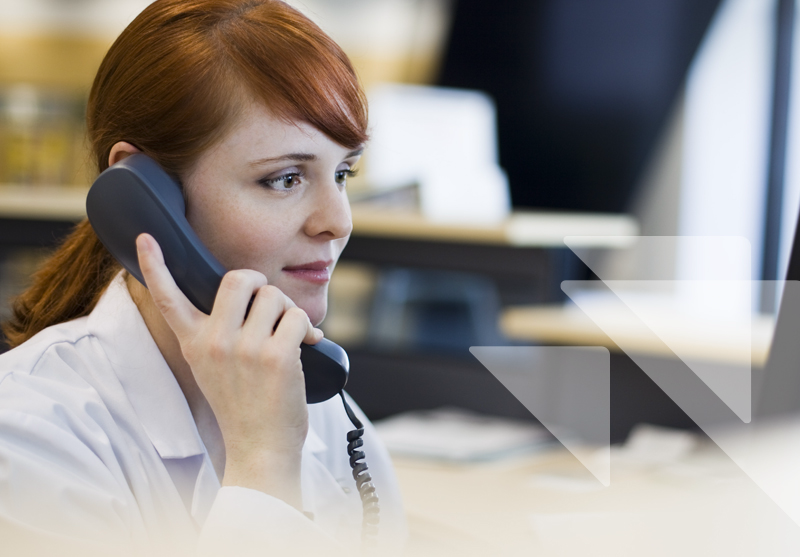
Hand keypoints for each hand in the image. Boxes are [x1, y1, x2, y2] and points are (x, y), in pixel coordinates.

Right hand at [135, 233, 321, 507]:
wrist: (260, 448)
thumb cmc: (244, 406)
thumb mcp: (213, 368)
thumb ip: (219, 333)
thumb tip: (256, 297)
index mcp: (194, 343)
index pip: (168, 298)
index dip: (156, 266)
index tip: (146, 238)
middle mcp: (213, 342)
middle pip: (239, 278)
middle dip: (261, 285)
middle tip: (269, 307)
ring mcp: (244, 348)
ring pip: (274, 295)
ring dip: (288, 312)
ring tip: (287, 337)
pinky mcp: (275, 355)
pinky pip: (298, 317)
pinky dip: (309, 329)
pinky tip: (307, 347)